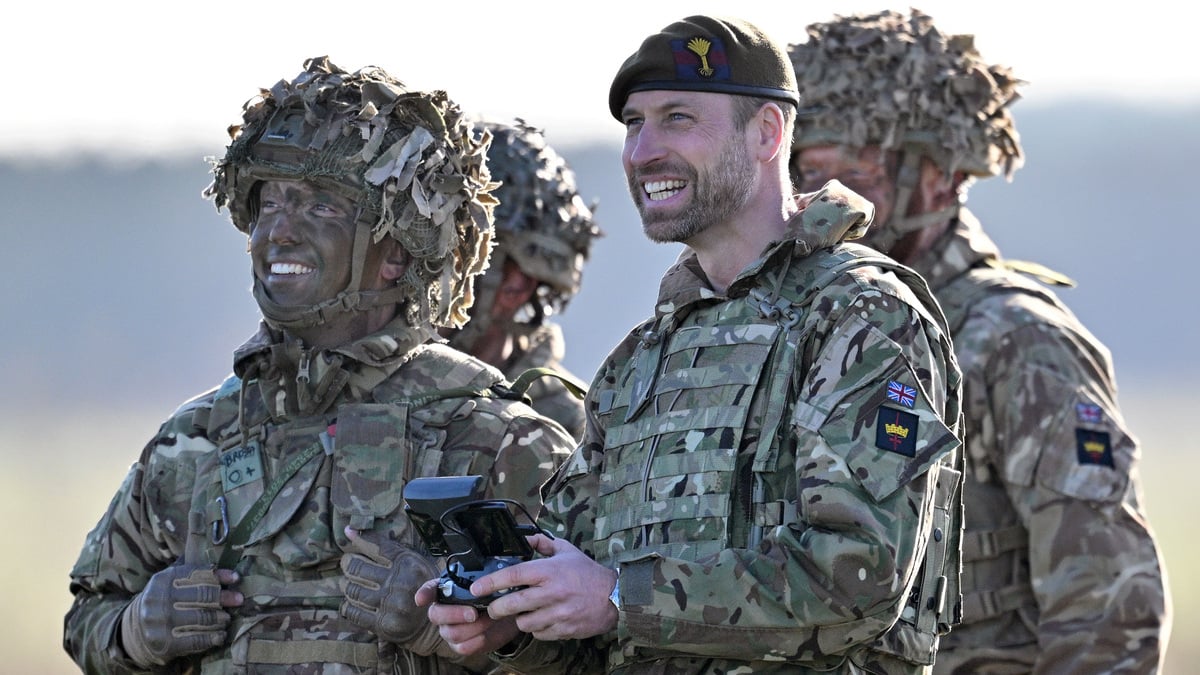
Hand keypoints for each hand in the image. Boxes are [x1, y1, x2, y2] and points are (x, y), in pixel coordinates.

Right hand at [120, 563, 240, 667]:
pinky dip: (212, 637)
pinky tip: (220, 635)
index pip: (196, 574)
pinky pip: (196, 640)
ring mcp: (161, 622)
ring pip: (202, 618)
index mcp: (163, 579)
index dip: (219, 576)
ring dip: (220, 619)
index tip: (236, 578)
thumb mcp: (169, 579)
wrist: (136, 629)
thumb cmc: (163, 599)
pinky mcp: (165, 643)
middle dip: (224, 598)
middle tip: (239, 600)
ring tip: (227, 618)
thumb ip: (190, 567)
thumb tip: (218, 550)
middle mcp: (160, 599)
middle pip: (202, 596)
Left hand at [340, 527, 443, 654]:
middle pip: (356, 568)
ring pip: (352, 590)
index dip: (358, 538)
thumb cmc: (419, 585)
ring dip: (347, 585)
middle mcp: (398, 583)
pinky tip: (353, 602)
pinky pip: (353, 612)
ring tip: (351, 583)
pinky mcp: (383, 624)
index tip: (348, 533)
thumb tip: (350, 531)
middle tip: (348, 564)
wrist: (431, 621)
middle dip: (348, 563)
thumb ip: (387, 547)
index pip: (375, 546)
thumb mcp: (412, 561)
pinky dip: (348, 605)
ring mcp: (390, 605)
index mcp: (407, 564)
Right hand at [417, 579, 521, 655]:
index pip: (430, 590)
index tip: (421, 599)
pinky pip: (461, 647)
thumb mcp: (490, 583)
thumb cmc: (494, 595)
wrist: (507, 616)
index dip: (424, 594)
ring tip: (489, 620)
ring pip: (451, 633)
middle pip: (435, 615)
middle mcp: (443, 611)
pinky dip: (474, 642)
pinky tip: (484, 636)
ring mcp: (449, 629)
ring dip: (473, 628)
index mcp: (448, 591)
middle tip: (474, 613)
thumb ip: (482, 579)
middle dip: (455, 614)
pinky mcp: (460, 645)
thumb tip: (482, 580)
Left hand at [472, 534, 617, 641]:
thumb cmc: (588, 573)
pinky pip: (538, 634)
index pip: (513, 575)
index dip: (491, 582)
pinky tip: (541, 620)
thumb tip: (521, 537)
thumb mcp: (566, 550)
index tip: (476, 588)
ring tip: (523, 612)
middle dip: (496, 608)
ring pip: (523, 623)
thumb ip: (542, 542)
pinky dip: (536, 628)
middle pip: (512, 604)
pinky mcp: (563, 630)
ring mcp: (558, 614)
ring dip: (518, 619)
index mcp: (550, 571)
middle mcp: (552, 593)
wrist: (615, 597)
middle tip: (493, 607)